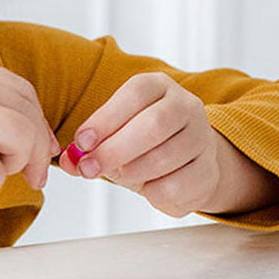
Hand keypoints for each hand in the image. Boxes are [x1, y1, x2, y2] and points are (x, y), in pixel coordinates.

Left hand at [57, 72, 224, 217]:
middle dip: (115, 149)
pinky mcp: (208, 170)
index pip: (135, 93)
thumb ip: (88, 147)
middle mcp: (185, 105)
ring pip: (164, 157)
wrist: (187, 163)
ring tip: (120, 175)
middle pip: (154, 124)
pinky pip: (175, 186)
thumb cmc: (143, 144)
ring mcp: (202, 137)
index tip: (82, 142)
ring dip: (132, 172)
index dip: (106, 118)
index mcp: (158, 86)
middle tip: (89, 168)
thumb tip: (69, 161)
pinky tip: (148, 187)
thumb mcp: (114, 136)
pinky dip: (152, 192)